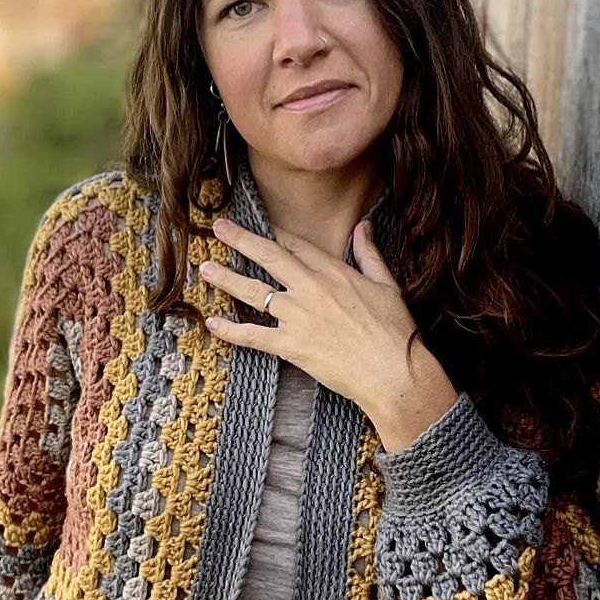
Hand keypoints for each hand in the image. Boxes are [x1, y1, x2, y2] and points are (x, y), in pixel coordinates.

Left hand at [198, 213, 459, 450]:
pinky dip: (231, 330)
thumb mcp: (386, 284)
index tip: (260, 227)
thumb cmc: (394, 330)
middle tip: (218, 227)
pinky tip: (212, 323)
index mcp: (333, 271)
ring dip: (226, 279)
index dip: (276, 235)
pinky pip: (253, 335)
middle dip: (240, 239)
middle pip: (268, 257)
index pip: (297, 245)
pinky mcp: (291, 345)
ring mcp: (298, 316)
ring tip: (205, 269)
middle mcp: (311, 288)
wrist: (393, 372)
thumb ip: (369, 253)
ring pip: (253, 291)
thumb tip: (363, 227)